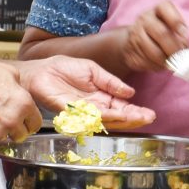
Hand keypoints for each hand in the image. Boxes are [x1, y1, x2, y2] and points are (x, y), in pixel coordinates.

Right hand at [0, 57, 45, 146]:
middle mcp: (12, 121)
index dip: (28, 121)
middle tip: (1, 117)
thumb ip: (21, 89)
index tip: (23, 121)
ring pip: (2, 139)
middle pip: (21, 135)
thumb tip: (21, 95)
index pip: (35, 124)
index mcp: (24, 105)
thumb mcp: (10, 73)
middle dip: (14, 128)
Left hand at [19, 56, 155, 129]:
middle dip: (132, 118)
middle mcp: (93, 107)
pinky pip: (85, 116)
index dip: (135, 111)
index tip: (149, 113)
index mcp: (101, 97)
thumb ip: (110, 81)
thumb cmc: (63, 69)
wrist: (39, 70)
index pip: (121, 107)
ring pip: (104, 119)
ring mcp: (82, 111)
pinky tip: (112, 115)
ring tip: (135, 117)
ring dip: (120, 118)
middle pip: (116, 117)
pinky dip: (99, 116)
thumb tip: (130, 92)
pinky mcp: (68, 111)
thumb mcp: (92, 70)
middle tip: (146, 118)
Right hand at [119, 0, 188, 73]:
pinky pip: (146, 62)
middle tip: (182, 58)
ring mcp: (135, 34)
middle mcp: (145, 19)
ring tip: (172, 64)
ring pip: (154, 52)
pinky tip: (159, 64)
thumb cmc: (160, 33)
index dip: (176, 20)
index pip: (165, 7)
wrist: (133, 41)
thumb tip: (185, 49)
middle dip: (174, 49)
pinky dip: (157, 67)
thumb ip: (180, 35)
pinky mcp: (130, 51)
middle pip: (162, 34)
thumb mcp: (172, 28)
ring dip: (166, 61)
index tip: (183, 33)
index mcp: (158, 10)